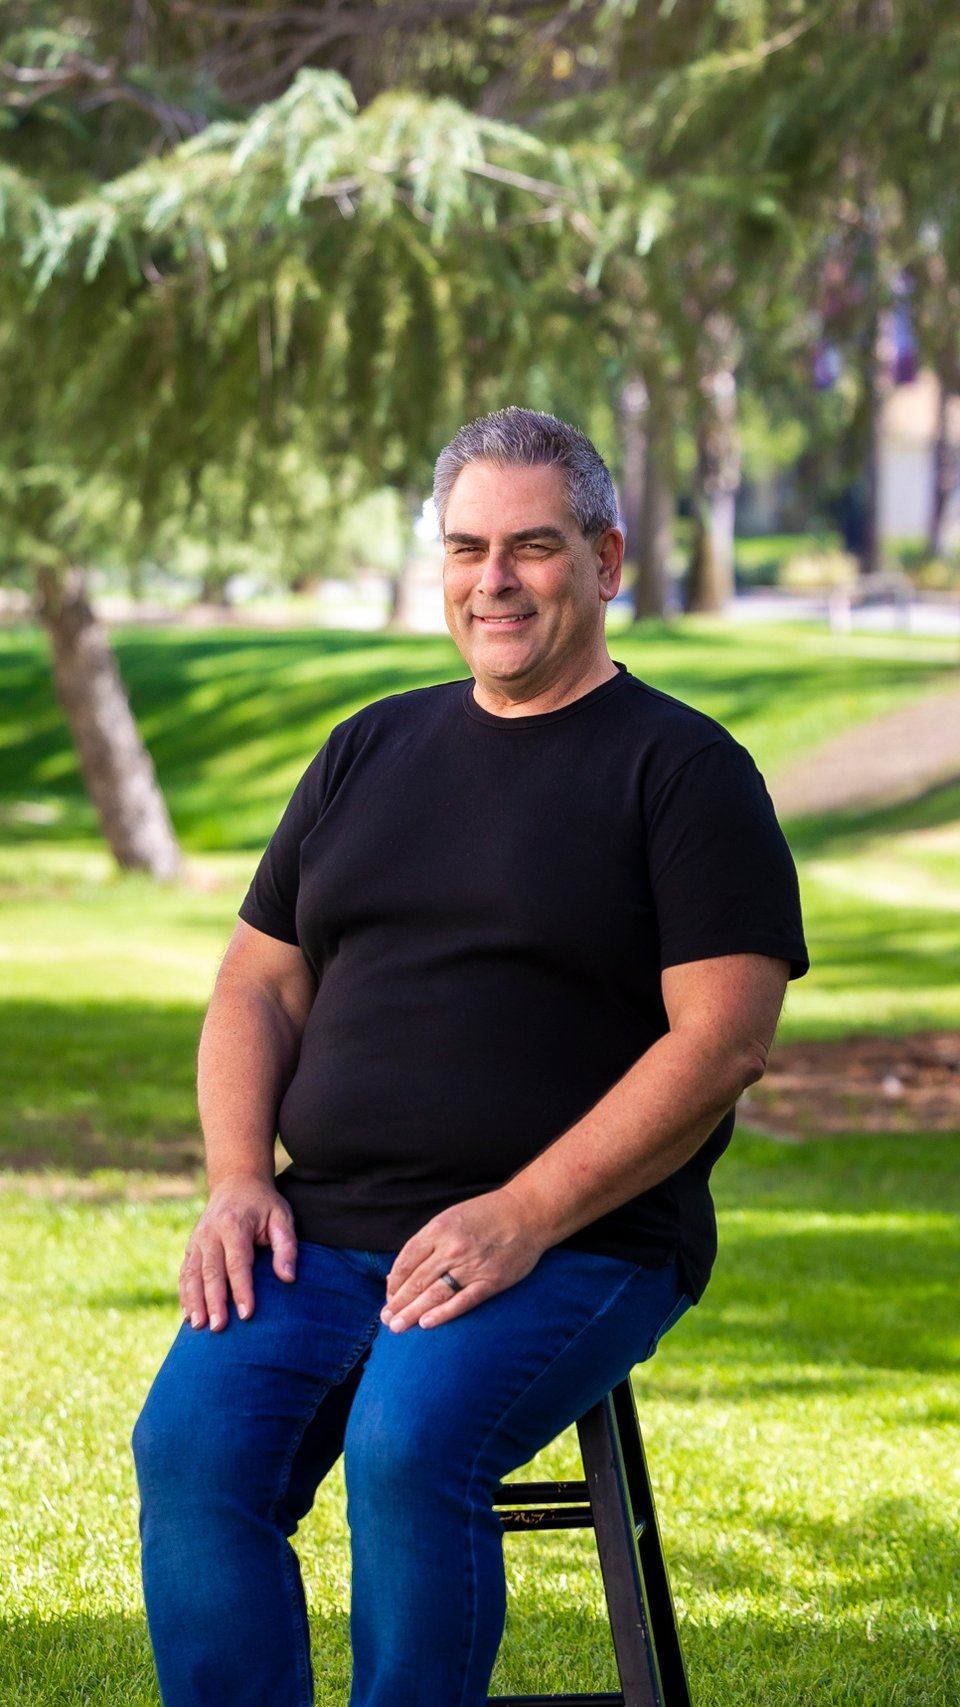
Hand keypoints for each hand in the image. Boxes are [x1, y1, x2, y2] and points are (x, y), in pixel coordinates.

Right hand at [179, 1175, 297, 1331]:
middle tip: (219, 1327)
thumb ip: (287, 1247)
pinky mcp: (190, 1247)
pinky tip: (188, 1316)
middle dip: (214, 1301)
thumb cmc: (264, 1205)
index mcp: (234, 1225)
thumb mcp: (282, 1217)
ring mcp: (197, 1240)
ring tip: (197, 1327)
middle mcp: (211, 1232)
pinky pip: (184, 1273)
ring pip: (192, 1274)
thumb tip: (288, 1278)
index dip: (242, 1289)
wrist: (236, 1182)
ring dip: (194, 1302)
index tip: (247, 1314)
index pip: (238, 1262)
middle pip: (211, 1271)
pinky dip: (184, 1295)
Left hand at [381, 1187, 545, 1332]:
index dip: (394, 1282)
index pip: (406, 1260)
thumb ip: (426, 1243)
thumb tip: (397, 1274)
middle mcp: (451, 1247)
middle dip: (398, 1302)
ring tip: (398, 1326)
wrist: (528, 1213)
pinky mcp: (490, 1281)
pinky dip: (443, 1314)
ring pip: (435, 1294)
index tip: (389, 1296)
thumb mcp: (451, 1218)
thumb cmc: (486, 1215)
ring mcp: (471, 1265)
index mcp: (439, 1229)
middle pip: (417, 1280)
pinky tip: (426, 1324)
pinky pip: (462, 1301)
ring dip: (412, 1312)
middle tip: (387, 1320)